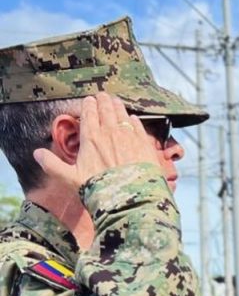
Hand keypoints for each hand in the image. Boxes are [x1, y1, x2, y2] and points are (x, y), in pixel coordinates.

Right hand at [32, 93, 159, 190]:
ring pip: (123, 116)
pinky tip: (133, 119)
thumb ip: (52, 164)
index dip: (89, 105)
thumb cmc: (99, 190)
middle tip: (102, 96)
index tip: (89, 100)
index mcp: (91, 138)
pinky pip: (139, 128)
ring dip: (118, 107)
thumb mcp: (70, 179)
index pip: (89, 114)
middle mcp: (110, 133)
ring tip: (116, 101)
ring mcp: (130, 138)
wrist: (130, 200)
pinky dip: (134, 121)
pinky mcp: (145, 146)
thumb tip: (36, 153)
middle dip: (103, 101)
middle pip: (106, 110)